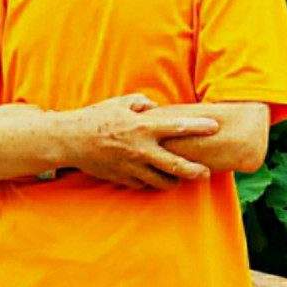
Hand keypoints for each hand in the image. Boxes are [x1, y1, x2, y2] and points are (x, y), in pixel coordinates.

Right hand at [65, 94, 219, 190]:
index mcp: (143, 127)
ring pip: (162, 181)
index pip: (178, 127)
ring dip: (175, 180)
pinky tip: (158, 177)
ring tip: (183, 177)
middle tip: (206, 172)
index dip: (198, 127)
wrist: (71, 140)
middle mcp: (141, 149)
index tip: (214, 127)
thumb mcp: (122, 103)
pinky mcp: (123, 179)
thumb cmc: (98, 117)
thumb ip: (144, 104)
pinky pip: (145, 184)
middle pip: (176, 166)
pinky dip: (153, 182)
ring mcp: (132, 167)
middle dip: (194, 171)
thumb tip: (157, 108)